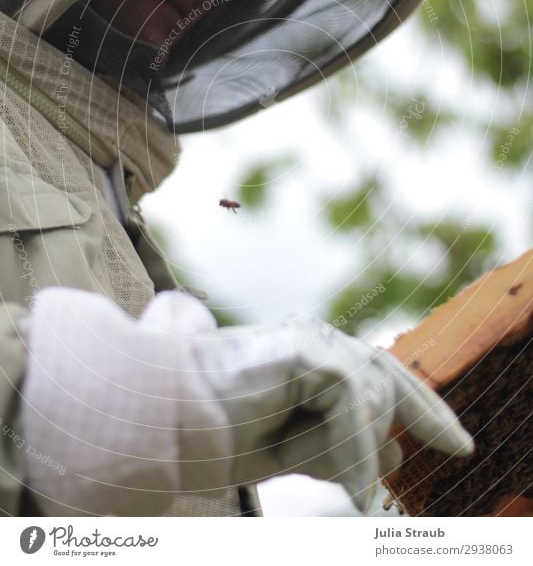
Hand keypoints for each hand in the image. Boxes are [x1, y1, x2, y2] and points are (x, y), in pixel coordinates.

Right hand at [190, 317, 473, 510]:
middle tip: (453, 449)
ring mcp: (309, 337)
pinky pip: (350, 401)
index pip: (381, 375)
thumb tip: (399, 454)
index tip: (456, 443)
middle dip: (420, 415)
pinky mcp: (303, 347)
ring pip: (370, 399)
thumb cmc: (215, 433)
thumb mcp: (293, 450)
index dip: (423, 406)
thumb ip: (341, 447)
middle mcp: (314, 338)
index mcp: (308, 355)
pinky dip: (351, 451)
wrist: (160, 422)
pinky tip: (349, 489)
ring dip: (347, 450)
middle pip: (387, 381)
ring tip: (294, 461)